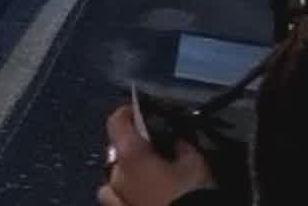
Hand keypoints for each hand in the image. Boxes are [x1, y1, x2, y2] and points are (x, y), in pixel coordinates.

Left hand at [98, 104, 215, 205]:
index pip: (116, 123)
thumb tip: (174, 140)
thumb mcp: (195, 164)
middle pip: (118, 153)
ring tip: (146, 177)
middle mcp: (116, 175)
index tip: (136, 111)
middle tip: (155, 152)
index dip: (125, 113)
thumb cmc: (192, 194)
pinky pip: (113, 199)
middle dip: (133, 150)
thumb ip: (181, 146)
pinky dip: (121, 194)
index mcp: (131, 155)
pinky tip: (134, 196)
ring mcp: (115, 199)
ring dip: (125, 174)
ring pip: (113, 178)